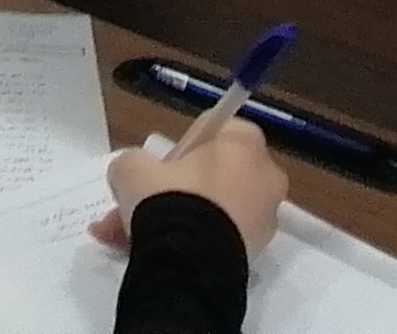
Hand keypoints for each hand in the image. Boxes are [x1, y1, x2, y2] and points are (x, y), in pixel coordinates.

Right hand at [90, 121, 284, 255]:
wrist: (190, 263)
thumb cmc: (170, 200)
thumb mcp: (133, 168)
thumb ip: (134, 162)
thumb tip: (133, 173)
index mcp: (245, 140)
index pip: (211, 133)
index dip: (179, 152)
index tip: (158, 170)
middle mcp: (264, 174)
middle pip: (211, 175)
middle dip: (172, 191)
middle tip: (140, 205)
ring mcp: (263, 216)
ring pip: (210, 209)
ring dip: (175, 219)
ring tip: (132, 235)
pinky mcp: (255, 251)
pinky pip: (217, 236)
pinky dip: (191, 241)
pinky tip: (154, 251)